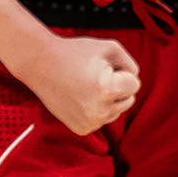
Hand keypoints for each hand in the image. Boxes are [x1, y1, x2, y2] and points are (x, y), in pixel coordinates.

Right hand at [13, 35, 139, 135]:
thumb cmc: (75, 53)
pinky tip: (81, 97)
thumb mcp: (110, 48)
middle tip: (95, 76)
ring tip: (87, 86)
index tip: (104, 68)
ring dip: (108, 100)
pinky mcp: (81, 129)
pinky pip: (102, 119)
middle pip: (129, 100)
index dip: (122, 73)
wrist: (41, 64)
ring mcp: (89, 122)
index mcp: (108, 90)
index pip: (135, 85)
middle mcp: (100, 111)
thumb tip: (134, 79)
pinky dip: (97, 109)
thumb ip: (130, 63)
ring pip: (116, 111)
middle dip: (118, 88)